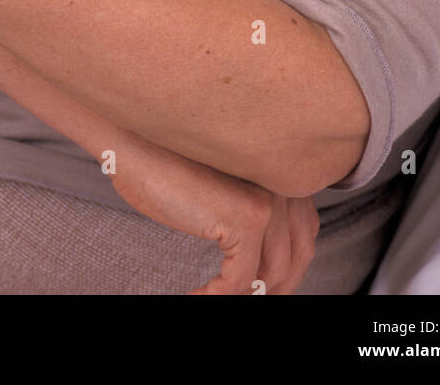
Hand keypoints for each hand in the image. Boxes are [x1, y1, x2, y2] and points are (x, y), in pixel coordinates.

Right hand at [108, 136, 318, 294]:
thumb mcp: (220, 189)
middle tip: (241, 298)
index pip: (304, 233)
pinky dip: (218, 296)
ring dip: (244, 296)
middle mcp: (283, 184)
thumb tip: (258, 270)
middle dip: (273, 287)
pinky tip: (197, 294)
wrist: (134, 142)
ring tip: (215, 296)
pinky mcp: (245, 218)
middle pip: (297, 256)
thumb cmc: (164, 163)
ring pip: (272, 275)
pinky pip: (239, 280)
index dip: (286, 267)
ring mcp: (268, 201)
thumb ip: (245, 214)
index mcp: (280, 173)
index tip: (264, 285)